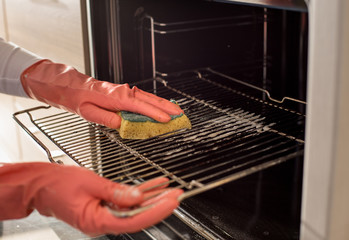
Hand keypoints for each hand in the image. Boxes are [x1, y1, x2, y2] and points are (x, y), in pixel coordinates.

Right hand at [0, 162, 182, 235]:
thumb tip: (137, 197)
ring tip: (171, 190)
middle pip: (138, 215)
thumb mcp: (89, 183)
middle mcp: (103, 221)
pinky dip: (142, 192)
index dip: (155, 211)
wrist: (41, 185)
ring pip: (135, 207)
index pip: (133, 220)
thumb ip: (115, 191)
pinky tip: (155, 185)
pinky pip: (127, 200)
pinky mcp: (106, 205)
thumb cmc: (58, 184)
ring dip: (153, 198)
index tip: (171, 202)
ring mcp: (105, 214)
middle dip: (160, 205)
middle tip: (178, 195)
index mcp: (96, 221)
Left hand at [20, 60, 182, 127]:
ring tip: (176, 110)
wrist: (73, 86)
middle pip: (150, 100)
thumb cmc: (80, 99)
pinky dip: (155, 102)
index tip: (167, 120)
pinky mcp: (125, 92)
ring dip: (163, 104)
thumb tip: (123, 124)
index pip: (140, 107)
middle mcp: (124, 92)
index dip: (155, 114)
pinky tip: (160, 106)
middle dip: (166, 107)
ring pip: (149, 97)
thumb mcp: (90, 113)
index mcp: (117, 98)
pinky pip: (144, 97)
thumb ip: (108, 119)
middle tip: (180, 114)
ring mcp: (126, 91)